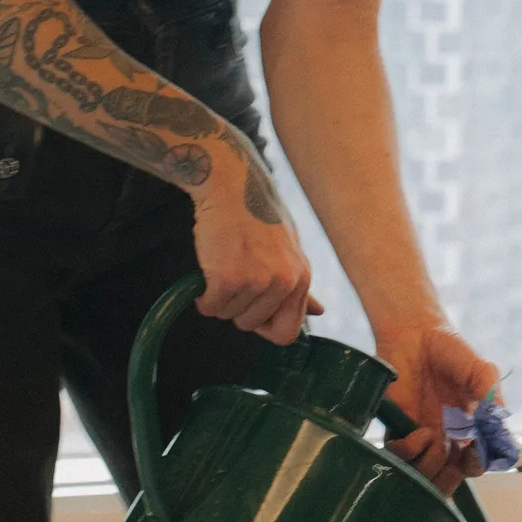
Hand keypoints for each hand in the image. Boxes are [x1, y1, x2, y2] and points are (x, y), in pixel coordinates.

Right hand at [192, 161, 317, 344]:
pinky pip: (210, 307)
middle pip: (251, 326)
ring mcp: (258, 281)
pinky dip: (203, 295)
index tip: (252, 310)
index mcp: (302, 278)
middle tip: (234, 279)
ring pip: (228, 315)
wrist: (232, 187)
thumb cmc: (257, 216)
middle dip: (236, 309)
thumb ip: (299, 285)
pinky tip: (209, 270)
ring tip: (223, 266)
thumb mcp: (290, 250)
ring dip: (219, 298)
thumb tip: (319, 311)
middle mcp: (285, 282)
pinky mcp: (229, 278)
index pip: (287, 333)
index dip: (264, 327)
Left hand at [372, 317, 521, 494]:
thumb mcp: (480, 371)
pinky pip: (400, 456)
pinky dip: (410, 451)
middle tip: (454, 460)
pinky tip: (420, 432)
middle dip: (452, 478)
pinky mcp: (399, 429)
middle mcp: (448, 437)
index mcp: (472, 428)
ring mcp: (423, 436)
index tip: (476, 451)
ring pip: (424, 473)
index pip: (479, 462)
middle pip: (451, 478)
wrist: (415, 333)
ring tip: (435, 438)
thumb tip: (497, 427)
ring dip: (431, 465)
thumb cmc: (451, 350)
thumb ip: (491, 397)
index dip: (479, 464)